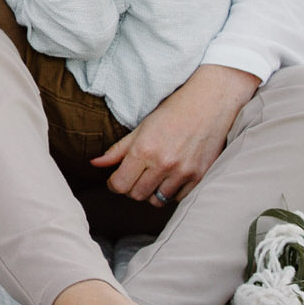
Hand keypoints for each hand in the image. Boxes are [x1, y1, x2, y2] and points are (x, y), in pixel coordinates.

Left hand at [91, 63, 260, 207]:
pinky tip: (172, 176)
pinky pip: (178, 198)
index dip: (114, 184)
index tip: (117, 178)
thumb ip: (117, 150)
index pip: (119, 185)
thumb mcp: (141, 128)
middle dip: (131, 188)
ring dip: (152, 191)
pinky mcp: (200, 177)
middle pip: (136, 195)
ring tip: (154, 175)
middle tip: (136, 176)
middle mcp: (163, 164)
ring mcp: (183, 172)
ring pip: (157, 200)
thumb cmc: (172, 112)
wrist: (209, 104)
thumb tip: (94, 163)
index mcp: (144, 149)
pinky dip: (172, 192)